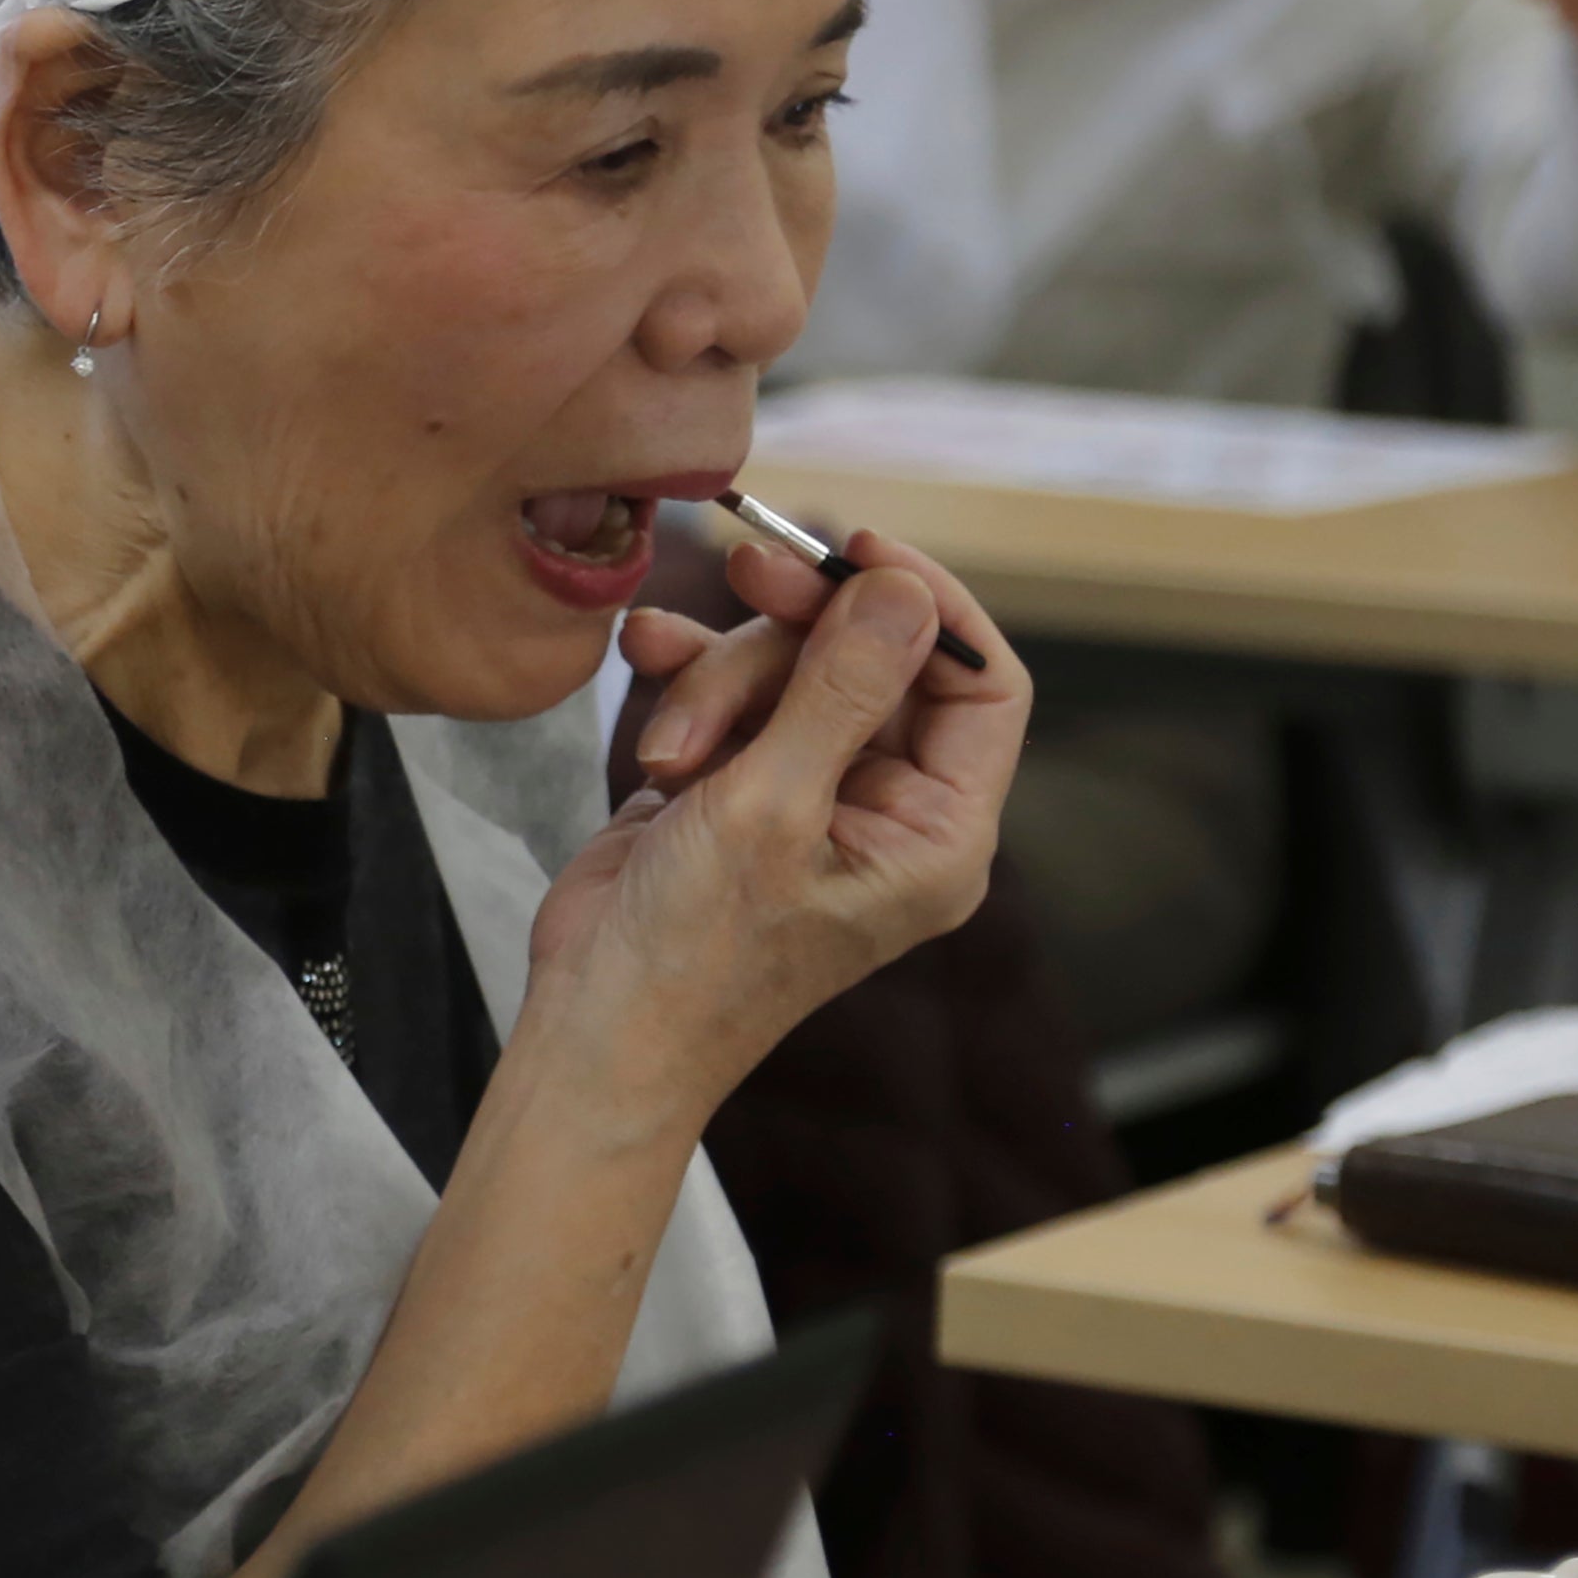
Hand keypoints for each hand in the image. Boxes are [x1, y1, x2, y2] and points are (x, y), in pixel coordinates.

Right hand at [533, 529, 1022, 1091]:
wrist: (596, 1027)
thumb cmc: (696, 953)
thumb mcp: (770, 808)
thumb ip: (840, 690)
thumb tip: (904, 590)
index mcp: (936, 831)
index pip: (980, 681)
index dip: (930, 602)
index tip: (857, 550)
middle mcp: (887, 805)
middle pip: (873, 657)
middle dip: (802, 622)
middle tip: (746, 569)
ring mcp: (808, 790)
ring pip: (789, 665)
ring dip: (721, 679)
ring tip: (667, 746)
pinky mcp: (736, 783)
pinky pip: (728, 694)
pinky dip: (685, 683)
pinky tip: (644, 676)